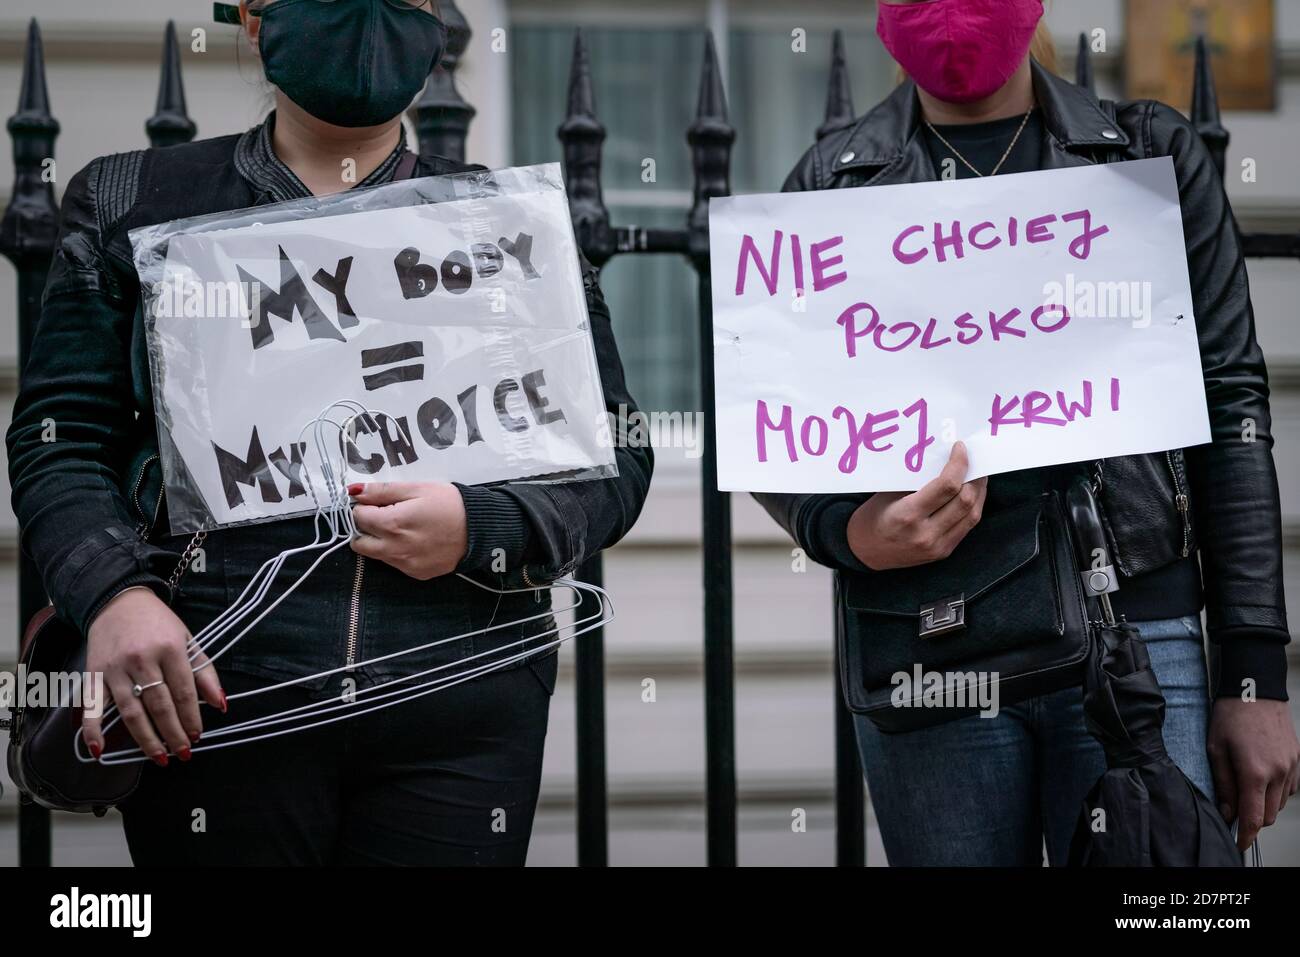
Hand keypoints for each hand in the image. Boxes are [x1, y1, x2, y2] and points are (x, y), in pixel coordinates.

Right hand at [84, 587, 224, 764]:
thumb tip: (221, 703)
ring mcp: (115, 669)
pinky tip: (98, 751)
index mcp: (170, 649)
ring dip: (146, 739)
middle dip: (173, 733)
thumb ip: (204, 672)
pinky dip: (92, 730)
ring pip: (131, 711)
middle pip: (159, 705)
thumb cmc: (158, 624)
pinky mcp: (93, 674)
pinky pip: (91, 706)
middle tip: (183, 753)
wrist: (118, 601)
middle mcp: (142, 660)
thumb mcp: (188, 640)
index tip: (198, 735)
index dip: (191, 717)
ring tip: (160, 757)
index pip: (184, 692)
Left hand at [349, 481, 468, 579]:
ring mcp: (405, 564)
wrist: (480, 529)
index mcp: (392, 524)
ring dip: (379, 542)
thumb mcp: (417, 488)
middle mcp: (394, 548)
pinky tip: (415, 541)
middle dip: (365, 529)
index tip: (376, 502)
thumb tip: (354, 491)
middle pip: (359, 542)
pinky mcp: (416, 573)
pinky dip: (397, 552)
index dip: (364, 507)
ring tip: (401, 529)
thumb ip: (383, 491)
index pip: (358, 517)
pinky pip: (395, 564)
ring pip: (375, 555)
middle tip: (383, 517)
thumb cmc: (450, 503)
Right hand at [846, 441, 987, 570]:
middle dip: (975, 476)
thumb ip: (915, 480)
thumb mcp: (887, 494)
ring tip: (978, 476)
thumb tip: (942, 459)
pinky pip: (967, 526)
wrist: (863, 552)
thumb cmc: (872, 517)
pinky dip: (973, 508)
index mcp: (908, 515)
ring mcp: (937, 546)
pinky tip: (971, 495)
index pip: (947, 486)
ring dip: (979, 492)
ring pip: (972, 515)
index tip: (960, 448)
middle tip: (974, 461)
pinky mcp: (943, 552)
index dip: (959, 464)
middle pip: (965, 500)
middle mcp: (925, 533)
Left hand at [1208, 697, 1299, 849]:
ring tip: (1245, 790)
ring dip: (1263, 805)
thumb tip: (1228, 812)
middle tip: (1235, 813)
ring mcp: (1292, 767)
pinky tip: (1261, 780)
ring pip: (1279, 804)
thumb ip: (1223, 784)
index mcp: (1255, 772)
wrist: (1255, 689)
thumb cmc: (1231, 716)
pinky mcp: (1298, 760)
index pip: (1253, 818)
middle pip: (1268, 815)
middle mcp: (1279, 773)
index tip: (1238, 843)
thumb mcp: (1216, 749)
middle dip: (1252, 821)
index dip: (1245, 836)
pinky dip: (1276, 792)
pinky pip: (1289, 789)